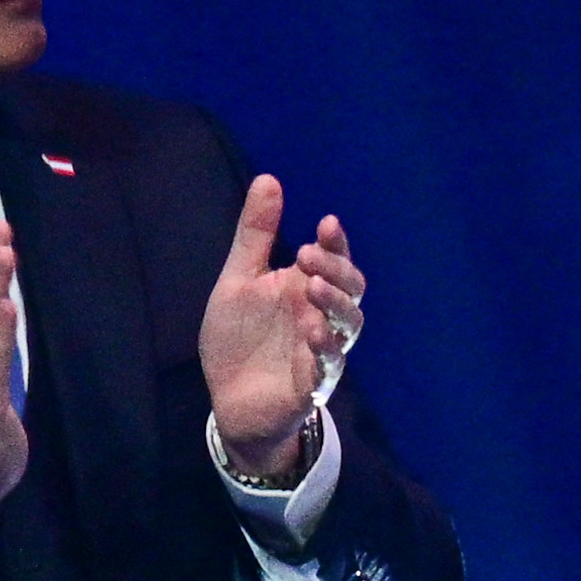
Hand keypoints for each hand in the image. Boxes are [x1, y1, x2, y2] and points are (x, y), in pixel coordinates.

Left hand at [200, 175, 364, 480]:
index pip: (334, 259)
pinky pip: (330, 364)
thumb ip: (256, 235)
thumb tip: (269, 179)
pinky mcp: (314, 383)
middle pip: (350, 288)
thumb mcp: (239, 279)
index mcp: (306, 288)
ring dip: (336, 303)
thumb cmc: (238, 340)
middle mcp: (321, 316)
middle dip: (336, 268)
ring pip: (349, 325)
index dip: (336, 242)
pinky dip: (325, 347)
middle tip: (307, 255)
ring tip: (314, 286)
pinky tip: (311, 329)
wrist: (230, 401)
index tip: (326, 222)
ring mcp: (322, 350)